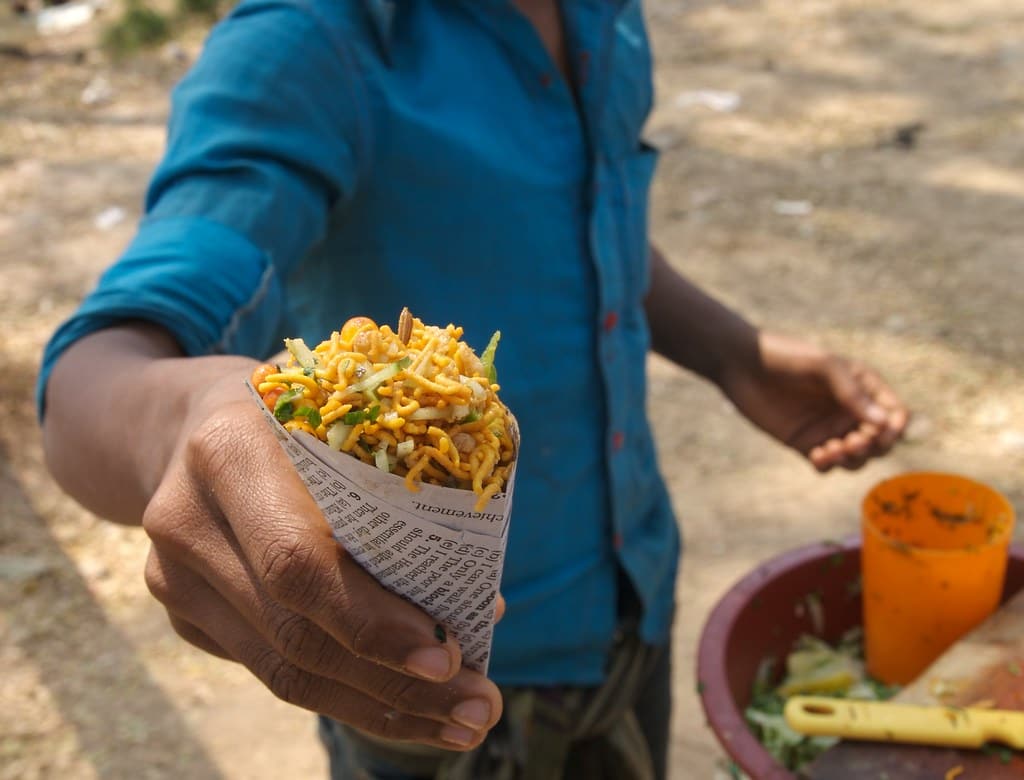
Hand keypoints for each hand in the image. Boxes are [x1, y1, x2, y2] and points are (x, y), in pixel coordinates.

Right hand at [142, 369, 502, 749]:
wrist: (192, 423)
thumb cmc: (300, 414)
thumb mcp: (345, 417)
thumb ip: (404, 493)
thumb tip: (483, 604)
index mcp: (230, 449)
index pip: (298, 560)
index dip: (372, 621)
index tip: (448, 657)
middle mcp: (186, 518)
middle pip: (294, 631)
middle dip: (395, 684)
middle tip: (479, 708)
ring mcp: (173, 575)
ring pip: (283, 668)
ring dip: (379, 706)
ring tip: (458, 723)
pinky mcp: (184, 613)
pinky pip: (271, 669)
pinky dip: (346, 693)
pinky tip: (404, 706)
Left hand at [719, 331, 908, 470]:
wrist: (743, 365)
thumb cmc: (786, 357)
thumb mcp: (823, 366)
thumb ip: (851, 392)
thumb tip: (883, 423)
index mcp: (862, 387)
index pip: (894, 414)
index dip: (895, 428)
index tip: (880, 432)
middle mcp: (849, 410)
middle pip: (879, 442)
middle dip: (873, 447)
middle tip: (852, 442)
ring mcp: (828, 428)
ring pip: (856, 457)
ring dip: (852, 459)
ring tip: (832, 450)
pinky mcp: (805, 442)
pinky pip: (827, 464)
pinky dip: (829, 465)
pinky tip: (817, 455)